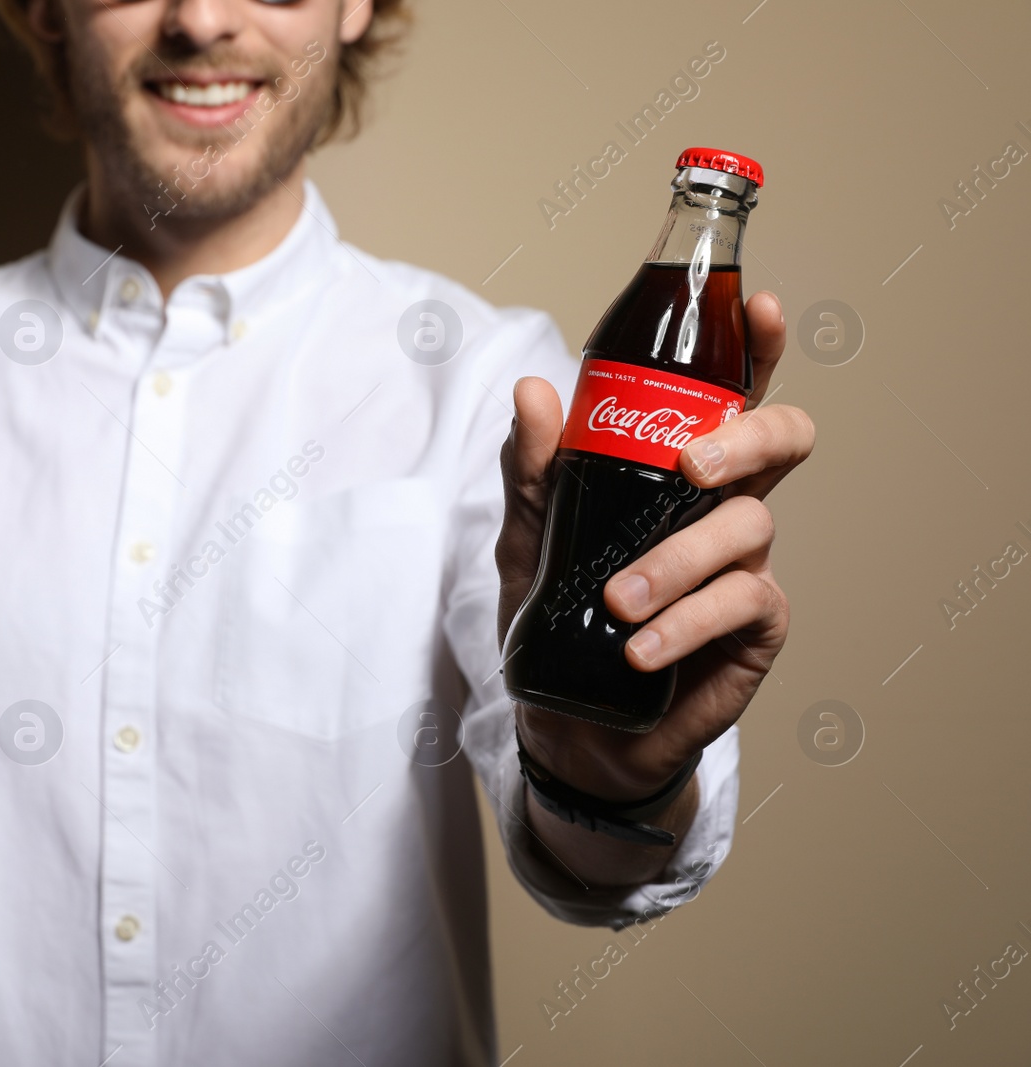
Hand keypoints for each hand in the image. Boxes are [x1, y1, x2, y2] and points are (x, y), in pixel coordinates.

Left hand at [496, 291, 814, 803]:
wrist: (569, 722)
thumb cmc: (558, 615)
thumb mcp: (529, 538)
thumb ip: (533, 470)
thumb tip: (533, 392)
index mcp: (680, 471)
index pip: (731, 396)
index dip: (756, 348)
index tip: (758, 307)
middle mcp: (725, 507)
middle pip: (781, 440)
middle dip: (748, 438)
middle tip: (689, 465)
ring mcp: (746, 567)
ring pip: (748, 529)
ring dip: (676, 562)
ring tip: (616, 603)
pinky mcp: (756, 629)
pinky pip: (741, 605)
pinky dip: (686, 622)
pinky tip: (641, 649)